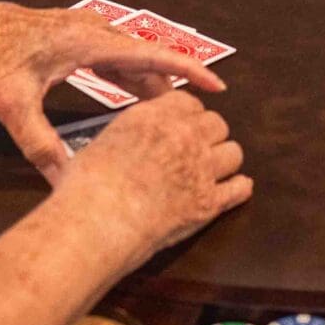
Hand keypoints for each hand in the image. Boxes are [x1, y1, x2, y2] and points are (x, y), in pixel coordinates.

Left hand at [0, 0, 227, 179]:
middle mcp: (91, 29)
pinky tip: (129, 93)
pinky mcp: (70, 33)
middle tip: (191, 117)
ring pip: (127, 56)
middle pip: (144, 58)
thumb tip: (63, 180)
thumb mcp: (12, 106)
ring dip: (146, 81)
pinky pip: (111, 54)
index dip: (187, 71)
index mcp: (87, 41)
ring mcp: (81, 28)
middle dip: (170, 86)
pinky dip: (125, 74)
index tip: (216, 86)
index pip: (150, 56)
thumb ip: (39, 145)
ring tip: (166, 111)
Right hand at [58, 89, 252, 257]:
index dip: (187, 116)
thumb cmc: (85, 188)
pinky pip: (239, 188)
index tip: (182, 126)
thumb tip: (126, 144)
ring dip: (223, 161)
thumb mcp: (101, 144)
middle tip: (197, 149)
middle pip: (216, 123)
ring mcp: (201, 168)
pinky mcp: (209, 202)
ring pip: (233, 153)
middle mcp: (184, 136)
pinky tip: (236, 189)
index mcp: (155, 115)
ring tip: (213, 170)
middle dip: (208, 135)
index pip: (188, 102)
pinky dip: (239, 189)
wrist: (96, 222)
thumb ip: (126, 136)